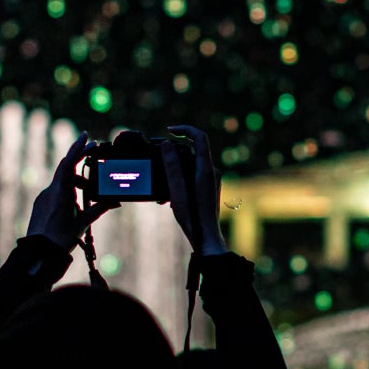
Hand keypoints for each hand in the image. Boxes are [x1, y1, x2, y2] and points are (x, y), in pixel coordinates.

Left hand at [26, 132, 110, 249]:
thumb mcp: (83, 223)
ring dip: (77, 184)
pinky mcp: (41, 205)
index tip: (87, 137)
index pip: (68, 163)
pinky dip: (69, 193)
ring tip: (90, 196)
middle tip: (95, 158)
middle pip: (67, 170)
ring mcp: (44, 198)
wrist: (39, 253)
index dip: (78, 148)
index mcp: (61, 192)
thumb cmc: (60, 238)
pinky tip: (77, 206)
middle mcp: (50, 191)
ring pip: (63, 183)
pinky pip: (57, 192)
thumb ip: (98, 209)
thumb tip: (114, 202)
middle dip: (81, 163)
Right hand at [160, 124, 225, 255]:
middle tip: (157, 166)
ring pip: (190, 166)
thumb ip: (172, 167)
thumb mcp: (177, 192)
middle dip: (173, 156)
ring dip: (174, 172)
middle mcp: (212, 172)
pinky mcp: (209, 189)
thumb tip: (168, 145)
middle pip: (192, 151)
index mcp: (206, 170)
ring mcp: (211, 181)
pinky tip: (170, 198)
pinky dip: (180, 181)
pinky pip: (192, 177)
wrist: (207, 240)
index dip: (184, 129)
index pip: (199, 137)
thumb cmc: (193, 219)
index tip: (168, 130)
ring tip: (162, 191)